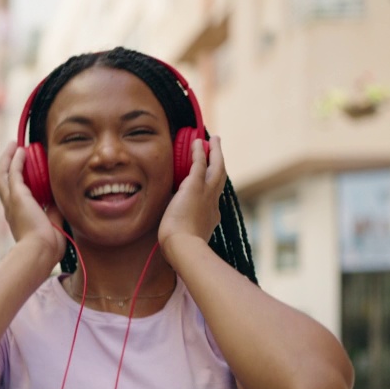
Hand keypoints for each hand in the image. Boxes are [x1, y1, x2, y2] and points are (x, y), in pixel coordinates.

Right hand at [0, 142, 65, 261]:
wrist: (40, 251)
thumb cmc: (48, 246)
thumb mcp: (53, 224)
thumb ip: (54, 210)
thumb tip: (58, 198)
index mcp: (18, 217)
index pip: (13, 195)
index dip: (17, 181)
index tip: (25, 170)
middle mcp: (10, 208)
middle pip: (2, 181)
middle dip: (7, 165)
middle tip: (14, 152)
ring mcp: (11, 202)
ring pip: (3, 175)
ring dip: (7, 158)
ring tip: (13, 146)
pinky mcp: (16, 196)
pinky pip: (13, 173)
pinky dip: (15, 160)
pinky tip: (20, 151)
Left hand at [159, 136, 225, 258]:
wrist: (182, 247)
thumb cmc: (178, 248)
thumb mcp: (183, 239)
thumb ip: (180, 233)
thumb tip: (170, 237)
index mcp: (210, 218)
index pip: (212, 200)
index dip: (211, 191)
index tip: (208, 187)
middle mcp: (212, 204)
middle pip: (220, 179)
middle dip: (219, 164)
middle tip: (218, 151)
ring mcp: (207, 194)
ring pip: (216, 168)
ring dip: (215, 152)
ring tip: (214, 140)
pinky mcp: (196, 187)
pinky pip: (200, 164)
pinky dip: (199, 152)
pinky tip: (198, 142)